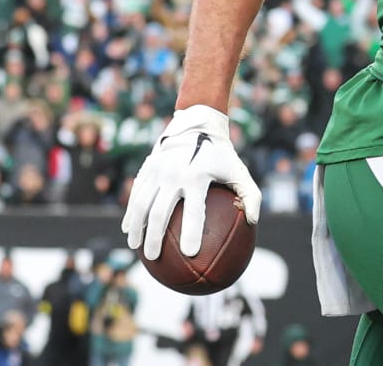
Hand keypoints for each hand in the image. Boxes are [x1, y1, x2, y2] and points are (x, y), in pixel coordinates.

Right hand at [122, 105, 260, 259]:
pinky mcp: (148, 169)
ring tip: (136, 248)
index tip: (191, 254)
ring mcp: (158, 171)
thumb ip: (251, 196)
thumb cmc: (222, 154)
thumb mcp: (240, 171)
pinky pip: (136, 195)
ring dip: (137, 228)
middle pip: (160, 213)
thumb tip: (252, 222)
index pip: (193, 210)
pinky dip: (131, 213)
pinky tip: (129, 230)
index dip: (191, 233)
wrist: (198, 123)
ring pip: (141, 205)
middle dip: (155, 239)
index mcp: (198, 176)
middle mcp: (174, 174)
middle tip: (155, 259)